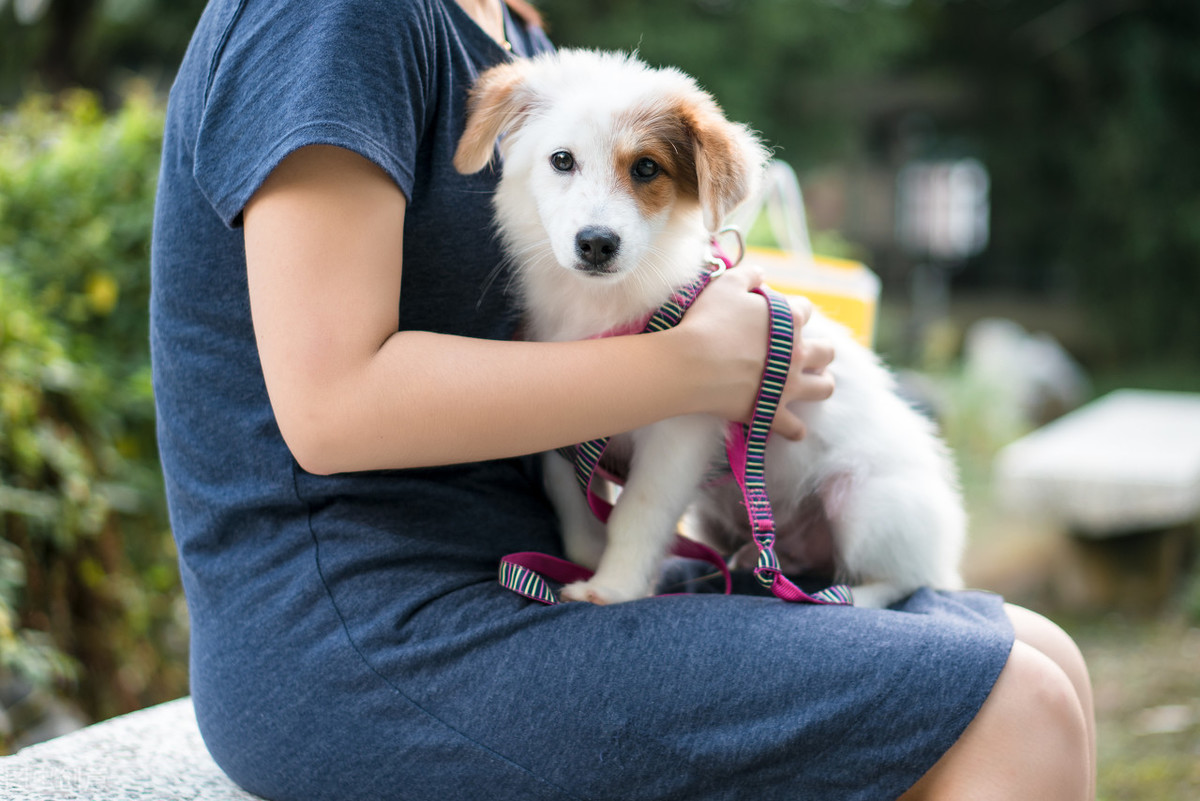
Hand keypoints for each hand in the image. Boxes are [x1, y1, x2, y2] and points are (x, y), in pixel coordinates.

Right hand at [673, 266, 834, 438]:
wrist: (691, 363)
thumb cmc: (707, 321)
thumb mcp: (726, 284)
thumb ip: (749, 274)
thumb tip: (762, 273)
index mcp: (789, 320)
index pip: (804, 311)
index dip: (792, 311)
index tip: (776, 316)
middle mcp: (797, 353)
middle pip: (826, 351)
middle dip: (820, 350)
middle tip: (805, 352)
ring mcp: (788, 385)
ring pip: (824, 388)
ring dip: (821, 384)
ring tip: (812, 383)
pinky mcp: (772, 412)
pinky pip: (794, 428)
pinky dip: (795, 429)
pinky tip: (792, 428)